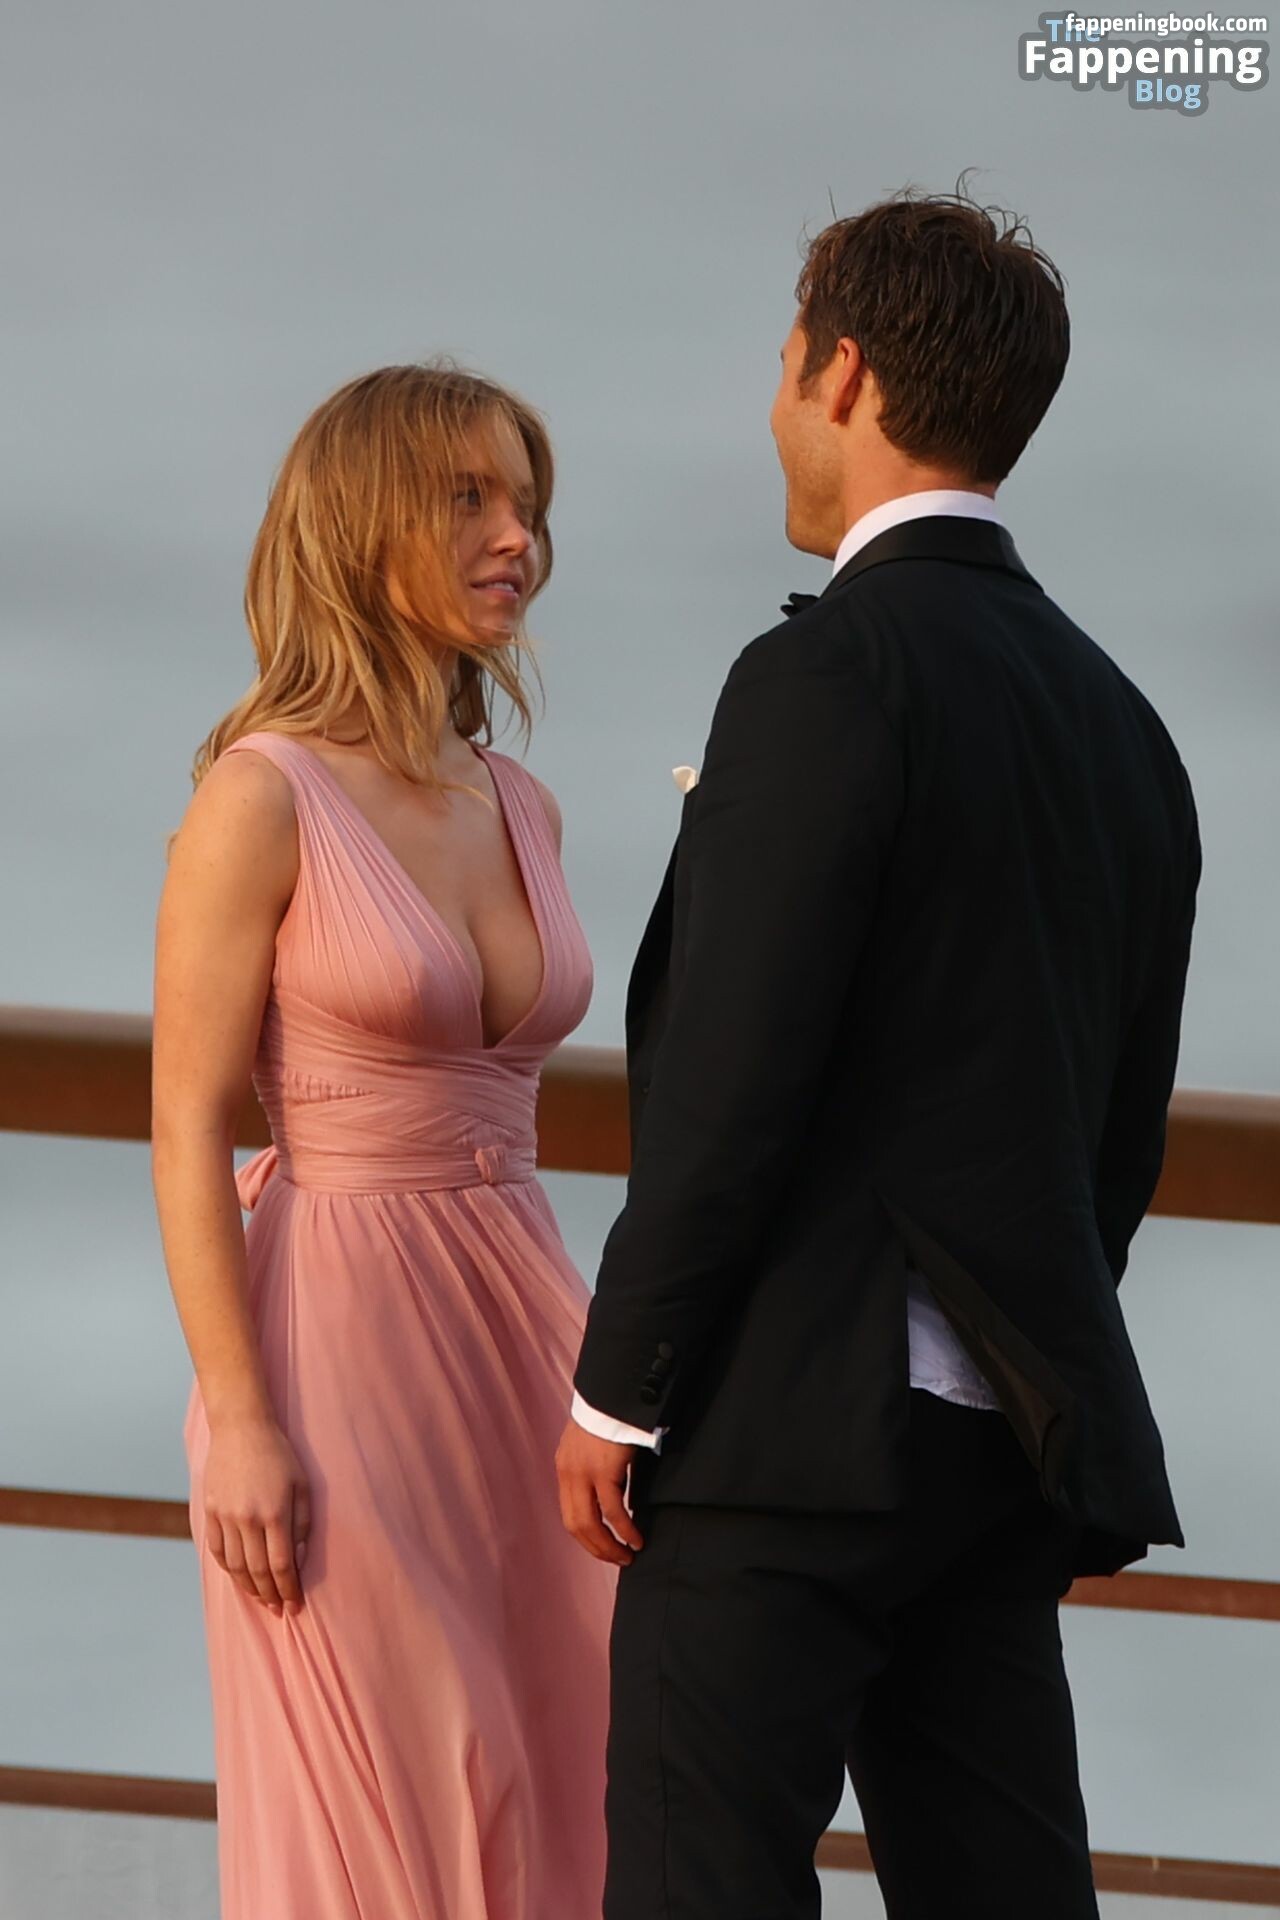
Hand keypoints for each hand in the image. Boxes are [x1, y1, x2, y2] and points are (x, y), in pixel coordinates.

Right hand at [202, 1413, 310, 1615]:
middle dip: (270, 1595)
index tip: (294, 1605)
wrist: (241, 1428)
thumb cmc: (279, 1454)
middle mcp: (247, 1519)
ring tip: (261, 1598)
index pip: (281, 1565)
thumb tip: (298, 1560)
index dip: (288, 1589)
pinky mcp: (210, 1511)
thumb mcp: (302, 1485)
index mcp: (275, 1513)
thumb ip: (302, 1524)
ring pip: (234, 1566)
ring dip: (248, 1587)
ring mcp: (225, 1516)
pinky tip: (238, 1577)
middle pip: (257, 1571)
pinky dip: (227, 1569)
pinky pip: (217, 1550)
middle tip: (278, 1609)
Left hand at [556, 1421, 643, 1566]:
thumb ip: (597, 1468)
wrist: (613, 1393)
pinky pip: (613, 1511)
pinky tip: (636, 1538)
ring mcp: (583, 1473)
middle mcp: (569, 1473)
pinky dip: (624, 1529)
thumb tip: (615, 1492)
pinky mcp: (603, 1471)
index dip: (586, 1537)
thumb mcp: (594, 1445)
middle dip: (597, 1548)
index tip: (604, 1547)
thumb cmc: (610, 1415)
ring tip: (628, 1555)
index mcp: (565, 1468)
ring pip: (591, 1524)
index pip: (569, 1514)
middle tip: (617, 1559)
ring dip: (610, 1545)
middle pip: (576, 1525)